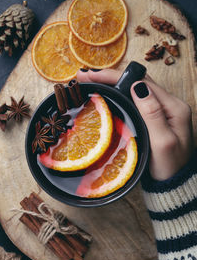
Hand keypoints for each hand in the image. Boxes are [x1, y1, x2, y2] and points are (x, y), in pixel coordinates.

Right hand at [77, 69, 193, 179]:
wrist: (174, 183)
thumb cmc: (169, 167)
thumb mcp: (162, 143)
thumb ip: (152, 114)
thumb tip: (137, 87)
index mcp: (174, 107)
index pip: (142, 83)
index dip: (116, 76)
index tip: (94, 76)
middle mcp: (169, 105)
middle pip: (138, 82)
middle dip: (111, 76)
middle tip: (86, 76)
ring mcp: (162, 111)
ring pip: (135, 89)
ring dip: (114, 83)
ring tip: (92, 81)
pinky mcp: (154, 118)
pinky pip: (135, 101)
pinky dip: (119, 94)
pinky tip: (107, 94)